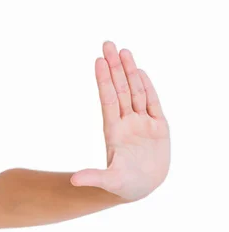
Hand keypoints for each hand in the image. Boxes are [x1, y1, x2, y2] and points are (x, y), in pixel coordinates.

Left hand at [70, 41, 170, 201]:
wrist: (142, 188)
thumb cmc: (124, 185)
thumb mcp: (109, 182)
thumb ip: (94, 178)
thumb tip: (73, 181)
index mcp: (114, 131)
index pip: (108, 99)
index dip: (104, 80)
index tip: (98, 61)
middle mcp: (127, 122)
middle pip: (120, 89)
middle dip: (115, 67)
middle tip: (108, 43)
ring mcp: (142, 123)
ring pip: (136, 91)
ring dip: (130, 71)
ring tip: (124, 51)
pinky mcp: (158, 127)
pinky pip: (153, 103)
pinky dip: (147, 87)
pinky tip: (140, 72)